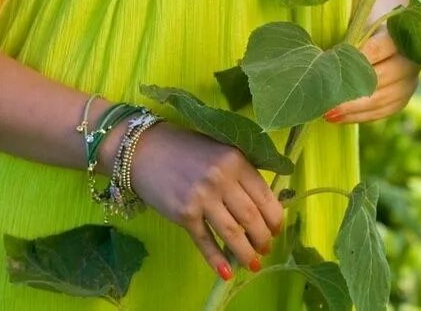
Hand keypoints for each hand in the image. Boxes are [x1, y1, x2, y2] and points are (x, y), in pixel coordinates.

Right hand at [124, 120, 283, 280]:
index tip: (276, 229)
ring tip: (253, 263)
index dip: (274, 218)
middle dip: (263, 239)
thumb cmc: (185, 148)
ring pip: (233, 234)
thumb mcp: (219, 150)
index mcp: (236, 160)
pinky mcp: (184, 214)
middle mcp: (221, 178)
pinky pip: (205, 242)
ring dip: (246, 253)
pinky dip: (217, 260)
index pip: (265, 196)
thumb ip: (240, 172)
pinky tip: (227, 272)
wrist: (144, 148)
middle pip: (252, 218)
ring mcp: (202, 198)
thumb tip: (262, 204)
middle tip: (265, 248)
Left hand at [323, 26, 420, 123]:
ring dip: (353, 108)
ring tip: (328, 113)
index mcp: (400, 35)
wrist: (387, 35)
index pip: (380, 47)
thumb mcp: (360, 22)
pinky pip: (382, 111)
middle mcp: (410, 60)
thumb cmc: (366, 25)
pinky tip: (339, 117)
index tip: (333, 64)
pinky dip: (359, 116)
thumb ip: (350, 32)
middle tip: (327, 98)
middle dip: (352, 90)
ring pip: (382, 99)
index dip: (358, 57)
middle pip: (382, 78)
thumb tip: (324, 52)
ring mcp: (409, 81)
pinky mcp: (403, 98)